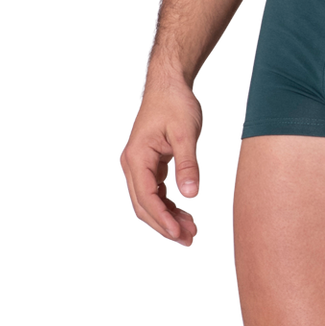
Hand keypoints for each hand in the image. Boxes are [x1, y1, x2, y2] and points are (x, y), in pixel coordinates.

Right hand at [118, 77, 204, 247]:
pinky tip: (185, 216)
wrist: (168, 83)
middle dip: (166, 226)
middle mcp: (132, 164)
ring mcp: (138, 165)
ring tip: (191, 234)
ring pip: (150, 201)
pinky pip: (155, 191)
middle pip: (145, 205)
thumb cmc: (176, 103)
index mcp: (136, 158)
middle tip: (189, 242)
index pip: (146, 198)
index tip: (179, 235)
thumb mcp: (186, 132)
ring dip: (168, 218)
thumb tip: (191, 195)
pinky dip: (169, 205)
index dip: (163, 220)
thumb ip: (188, 164)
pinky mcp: (148, 164)